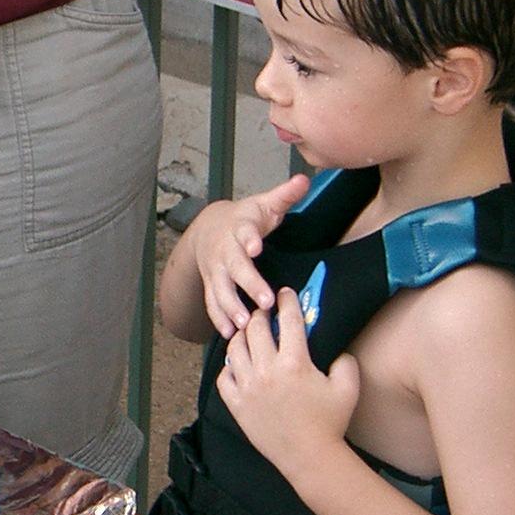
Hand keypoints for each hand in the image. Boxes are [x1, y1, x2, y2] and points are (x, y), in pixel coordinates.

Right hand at [192, 172, 311, 337]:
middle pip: (234, 268)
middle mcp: (224, 250)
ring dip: (230, 308)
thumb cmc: (245, 218)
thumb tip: (304, 179)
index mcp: (239, 227)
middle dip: (248, 284)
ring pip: (220, 290)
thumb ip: (285, 195)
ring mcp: (215, 270)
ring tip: (244, 325)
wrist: (209, 227)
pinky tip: (230, 335)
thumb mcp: (264, 203)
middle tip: (265, 301)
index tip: (255, 247)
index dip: (249, 239)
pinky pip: (212, 303)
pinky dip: (219, 319)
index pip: (244, 232)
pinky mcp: (211, 284)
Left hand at [218, 288, 359, 474]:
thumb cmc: (330, 423)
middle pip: (256, 328)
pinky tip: (238, 364)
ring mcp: (248, 388)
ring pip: (235, 349)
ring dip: (242, 336)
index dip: (287, 301)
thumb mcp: (348, 388)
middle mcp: (267, 371)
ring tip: (248, 334)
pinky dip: (229, 367)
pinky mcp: (236, 405)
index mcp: (295, 363)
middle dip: (260, 314)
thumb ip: (345, 361)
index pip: (289, 320)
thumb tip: (337, 349)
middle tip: (264, 311)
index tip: (285, 293)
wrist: (309, 457)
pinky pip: (223, 377)